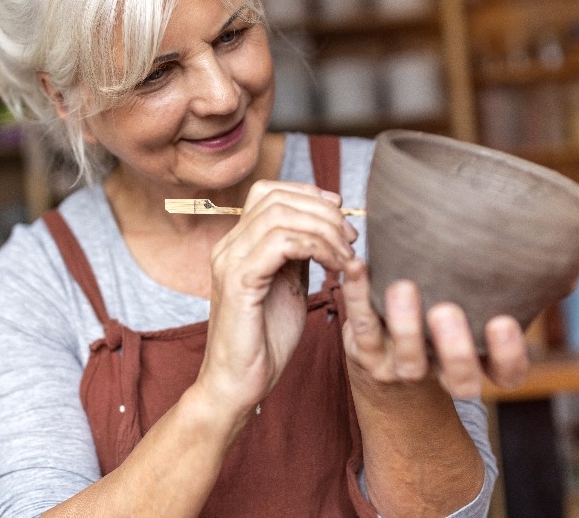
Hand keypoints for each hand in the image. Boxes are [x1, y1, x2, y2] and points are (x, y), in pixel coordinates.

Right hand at [197, 181, 356, 416]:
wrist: (237, 386)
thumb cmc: (263, 343)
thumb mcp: (287, 288)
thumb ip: (297, 256)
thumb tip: (321, 229)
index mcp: (238, 245)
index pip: (269, 192)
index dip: (310, 195)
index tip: (341, 215)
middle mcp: (228, 247)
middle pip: (276, 197)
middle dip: (323, 211)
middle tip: (350, 238)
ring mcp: (230, 262)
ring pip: (280, 215)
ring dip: (323, 229)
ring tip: (346, 256)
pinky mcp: (239, 282)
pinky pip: (280, 244)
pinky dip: (315, 247)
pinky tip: (334, 267)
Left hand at [341, 259, 528, 399]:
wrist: (385, 355)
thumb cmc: (446, 314)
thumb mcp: (480, 304)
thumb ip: (519, 287)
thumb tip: (563, 267)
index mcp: (480, 361)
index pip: (506, 373)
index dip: (507, 355)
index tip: (502, 321)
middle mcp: (443, 371)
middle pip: (459, 380)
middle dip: (454, 350)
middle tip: (445, 311)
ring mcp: (404, 367)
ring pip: (407, 361)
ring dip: (405, 326)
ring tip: (403, 288)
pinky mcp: (367, 351)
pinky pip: (362, 327)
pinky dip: (357, 295)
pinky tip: (359, 266)